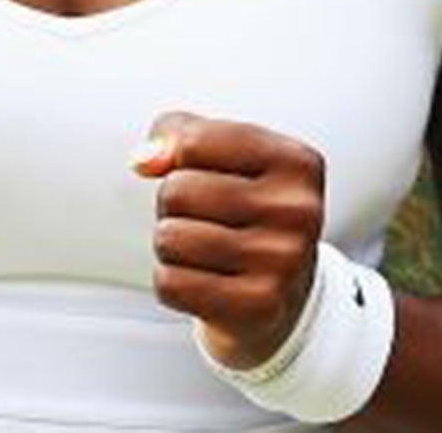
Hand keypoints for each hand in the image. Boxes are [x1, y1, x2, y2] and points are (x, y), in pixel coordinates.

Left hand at [130, 111, 326, 370]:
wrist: (280, 292)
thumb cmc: (242, 207)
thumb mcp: (221, 154)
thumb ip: (177, 134)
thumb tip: (143, 160)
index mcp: (296, 162)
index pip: (195, 141)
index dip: (179, 157)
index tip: (204, 173)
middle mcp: (298, 211)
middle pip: (177, 191)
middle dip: (172, 205)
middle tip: (206, 220)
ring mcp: (283, 262)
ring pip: (170, 238)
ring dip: (171, 245)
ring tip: (205, 250)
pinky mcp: (259, 307)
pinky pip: (171, 284)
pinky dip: (171, 283)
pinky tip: (204, 282)